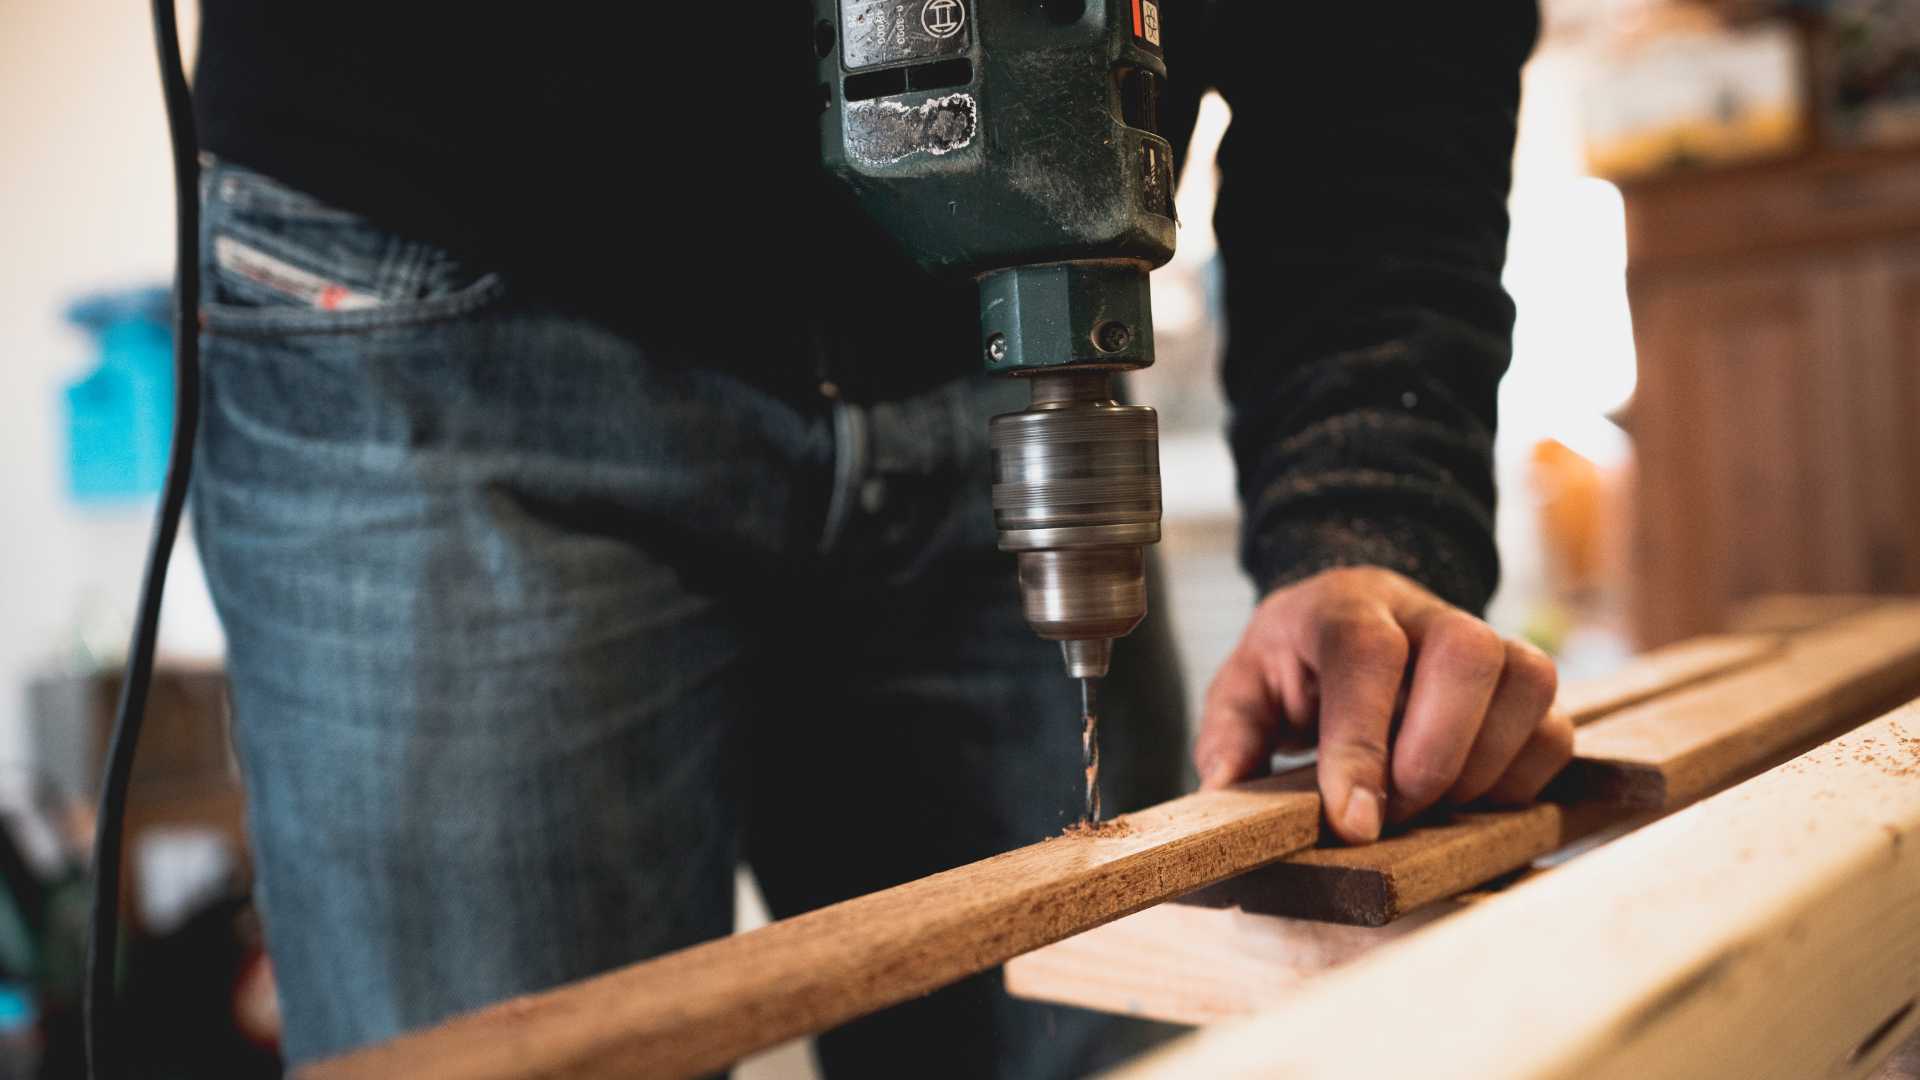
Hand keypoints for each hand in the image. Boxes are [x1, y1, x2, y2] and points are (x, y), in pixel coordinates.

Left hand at [1194, 567, 1572, 843]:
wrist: (1354, 621)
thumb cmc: (1297, 667)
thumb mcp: (1244, 689)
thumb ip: (1230, 735)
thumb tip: (1230, 788)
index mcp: (1346, 606)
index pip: (1366, 654)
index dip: (1363, 743)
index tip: (1355, 823)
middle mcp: (1426, 612)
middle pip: (1468, 653)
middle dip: (1434, 756)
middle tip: (1394, 812)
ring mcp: (1489, 642)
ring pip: (1528, 684)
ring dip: (1481, 770)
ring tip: (1427, 804)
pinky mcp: (1526, 687)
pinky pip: (1555, 731)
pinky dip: (1518, 781)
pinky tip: (1467, 798)